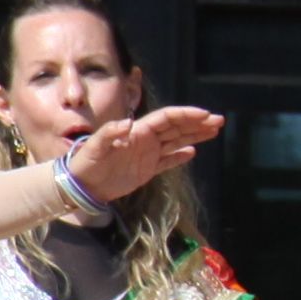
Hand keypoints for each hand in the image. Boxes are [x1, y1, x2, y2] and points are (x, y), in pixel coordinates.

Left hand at [64, 103, 223, 200]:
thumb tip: (127, 124)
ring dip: (195, 135)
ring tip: (214, 131)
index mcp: (138, 131)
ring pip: (176, 141)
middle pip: (177, 127)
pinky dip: (180, 156)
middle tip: (219, 121)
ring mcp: (148, 154)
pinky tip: (192, 152)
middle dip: (197, 123)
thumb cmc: (86, 162)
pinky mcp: (147, 170)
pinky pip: (168, 161)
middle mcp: (146, 140)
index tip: (204, 115)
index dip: (186, 115)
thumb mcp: (95, 146)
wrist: (81, 185)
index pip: (167, 119)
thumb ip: (110, 133)